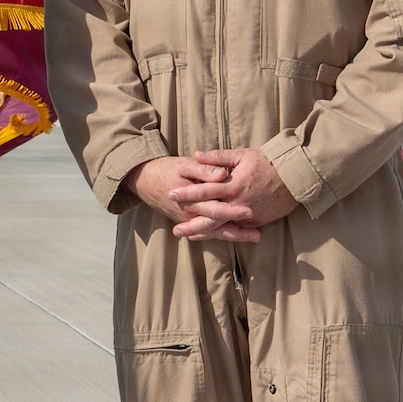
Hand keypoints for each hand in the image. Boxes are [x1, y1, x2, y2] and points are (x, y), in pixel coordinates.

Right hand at [124, 156, 257, 242]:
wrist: (143, 180)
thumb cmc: (165, 169)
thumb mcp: (183, 164)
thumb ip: (204, 169)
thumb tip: (222, 174)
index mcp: (191, 199)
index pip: (215, 208)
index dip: (232, 211)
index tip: (250, 211)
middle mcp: (190, 214)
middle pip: (217, 225)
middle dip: (238, 230)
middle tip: (258, 235)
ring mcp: (188, 219)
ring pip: (213, 231)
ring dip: (234, 235)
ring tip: (254, 237)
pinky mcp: (188, 220)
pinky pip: (206, 231)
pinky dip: (221, 234)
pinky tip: (236, 235)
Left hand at [170, 147, 298, 240]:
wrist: (296, 177)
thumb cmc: (268, 163)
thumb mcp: (242, 155)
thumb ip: (218, 157)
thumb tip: (196, 155)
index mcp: (233, 185)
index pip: (205, 190)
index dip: (187, 193)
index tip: (171, 194)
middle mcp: (239, 203)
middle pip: (210, 216)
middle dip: (191, 223)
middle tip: (175, 229)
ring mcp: (248, 215)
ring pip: (222, 227)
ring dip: (204, 233)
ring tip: (188, 236)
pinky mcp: (256, 222)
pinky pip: (236, 230)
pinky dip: (222, 233)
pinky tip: (210, 236)